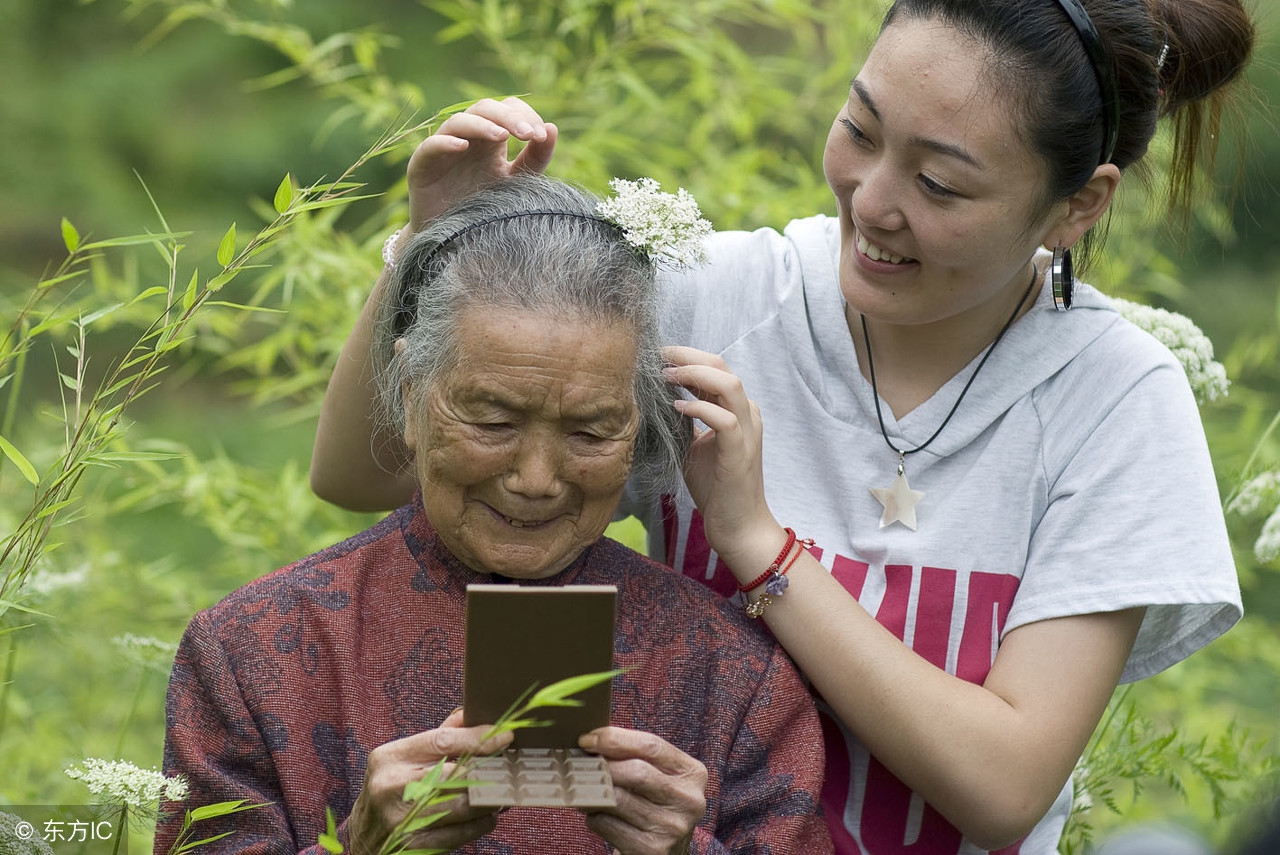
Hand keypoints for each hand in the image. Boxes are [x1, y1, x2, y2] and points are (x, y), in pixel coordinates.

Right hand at [347, 709, 513, 853]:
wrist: (364, 837)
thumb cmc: (391, 790)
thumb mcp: (403, 759)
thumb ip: (437, 737)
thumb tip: (471, 714)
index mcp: (390, 757)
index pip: (442, 741)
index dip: (478, 738)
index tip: (505, 736)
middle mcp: (391, 787)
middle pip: (457, 774)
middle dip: (489, 771)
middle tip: (509, 768)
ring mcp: (401, 820)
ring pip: (463, 806)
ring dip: (490, 800)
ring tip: (502, 793)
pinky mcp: (413, 846)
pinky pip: (461, 834)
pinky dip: (480, 824)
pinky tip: (487, 816)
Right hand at [404, 96, 557, 236]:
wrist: (453, 242)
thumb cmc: (486, 209)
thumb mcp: (517, 182)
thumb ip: (535, 159)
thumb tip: (553, 129)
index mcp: (491, 140)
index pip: (508, 109)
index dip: (525, 114)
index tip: (541, 135)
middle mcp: (468, 139)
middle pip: (485, 108)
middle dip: (508, 117)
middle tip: (528, 133)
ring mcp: (444, 150)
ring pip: (459, 122)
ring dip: (482, 124)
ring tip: (502, 136)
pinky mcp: (422, 166)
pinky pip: (430, 146)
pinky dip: (445, 142)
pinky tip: (462, 147)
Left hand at [577, 726, 707, 854]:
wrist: (665, 854)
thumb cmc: (655, 805)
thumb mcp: (658, 777)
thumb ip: (635, 756)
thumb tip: (592, 739)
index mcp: (692, 773)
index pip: (651, 745)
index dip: (615, 739)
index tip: (587, 738)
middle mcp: (688, 800)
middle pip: (636, 772)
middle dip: (603, 765)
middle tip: (580, 763)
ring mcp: (672, 827)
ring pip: (617, 799)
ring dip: (592, 791)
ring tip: (581, 786)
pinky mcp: (652, 849)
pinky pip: (607, 824)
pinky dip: (594, 816)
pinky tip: (596, 813)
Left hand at [662, 346, 782, 571]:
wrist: (737, 524)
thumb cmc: (715, 487)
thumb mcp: (694, 445)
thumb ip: (684, 421)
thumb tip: (657, 399)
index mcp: (737, 410)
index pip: (715, 368)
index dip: (687, 356)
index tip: (658, 354)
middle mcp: (747, 414)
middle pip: (722, 366)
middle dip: (688, 356)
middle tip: (658, 356)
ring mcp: (746, 432)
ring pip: (729, 385)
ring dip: (695, 375)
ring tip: (667, 376)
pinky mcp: (740, 452)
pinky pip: (724, 419)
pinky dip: (699, 408)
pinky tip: (677, 408)